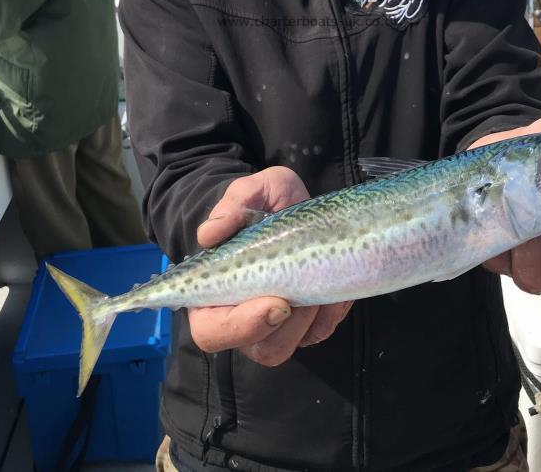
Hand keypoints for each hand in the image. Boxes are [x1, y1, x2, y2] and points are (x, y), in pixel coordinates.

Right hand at [187, 166, 352, 365]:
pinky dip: (330, 310)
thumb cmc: (262, 202)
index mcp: (213, 292)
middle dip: (286, 327)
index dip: (240, 327)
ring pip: (291, 345)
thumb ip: (232, 205)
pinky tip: (331, 279)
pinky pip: (320, 331)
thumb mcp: (253, 190)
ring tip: (318, 275)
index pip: (212, 331)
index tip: (276, 302)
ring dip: (310, 318)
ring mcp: (275, 325)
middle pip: (260, 349)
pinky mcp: (305, 324)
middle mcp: (241, 317)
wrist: (293, 206)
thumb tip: (209, 234)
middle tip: (301, 296)